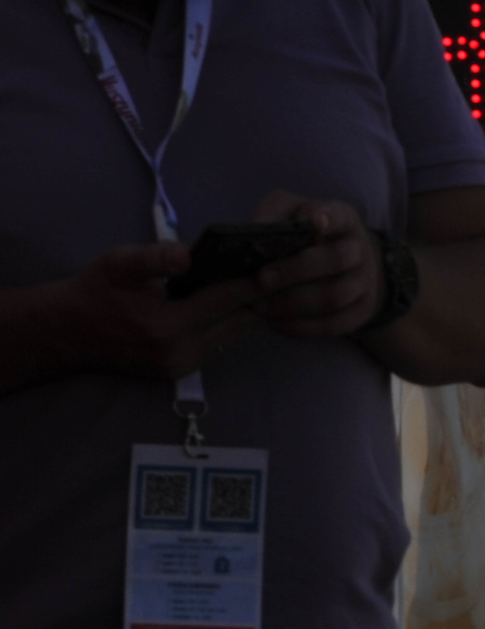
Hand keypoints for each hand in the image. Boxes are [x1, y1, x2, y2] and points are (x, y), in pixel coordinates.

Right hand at [23, 239, 261, 382]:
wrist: (65, 332)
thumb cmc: (94, 292)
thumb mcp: (118, 265)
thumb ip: (155, 258)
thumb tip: (188, 254)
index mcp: (166, 326)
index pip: (228, 299)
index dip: (255, 280)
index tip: (276, 262)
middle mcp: (179, 352)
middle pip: (240, 320)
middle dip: (253, 295)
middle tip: (264, 269)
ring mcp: (180, 367)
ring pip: (232, 335)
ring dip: (241, 311)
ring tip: (246, 283)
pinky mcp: (178, 373)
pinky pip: (216, 345)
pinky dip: (224, 324)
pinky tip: (222, 303)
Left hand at [249, 193, 385, 341]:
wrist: (341, 267)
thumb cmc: (305, 236)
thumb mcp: (290, 213)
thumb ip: (273, 214)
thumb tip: (255, 231)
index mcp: (344, 221)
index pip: (341, 216)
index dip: (328, 218)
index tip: (310, 220)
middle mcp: (360, 250)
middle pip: (336, 260)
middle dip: (295, 271)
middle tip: (260, 280)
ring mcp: (365, 283)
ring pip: (334, 297)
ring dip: (292, 304)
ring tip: (259, 305)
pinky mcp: (361, 312)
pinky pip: (333, 325)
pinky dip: (300, 326)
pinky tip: (274, 321)